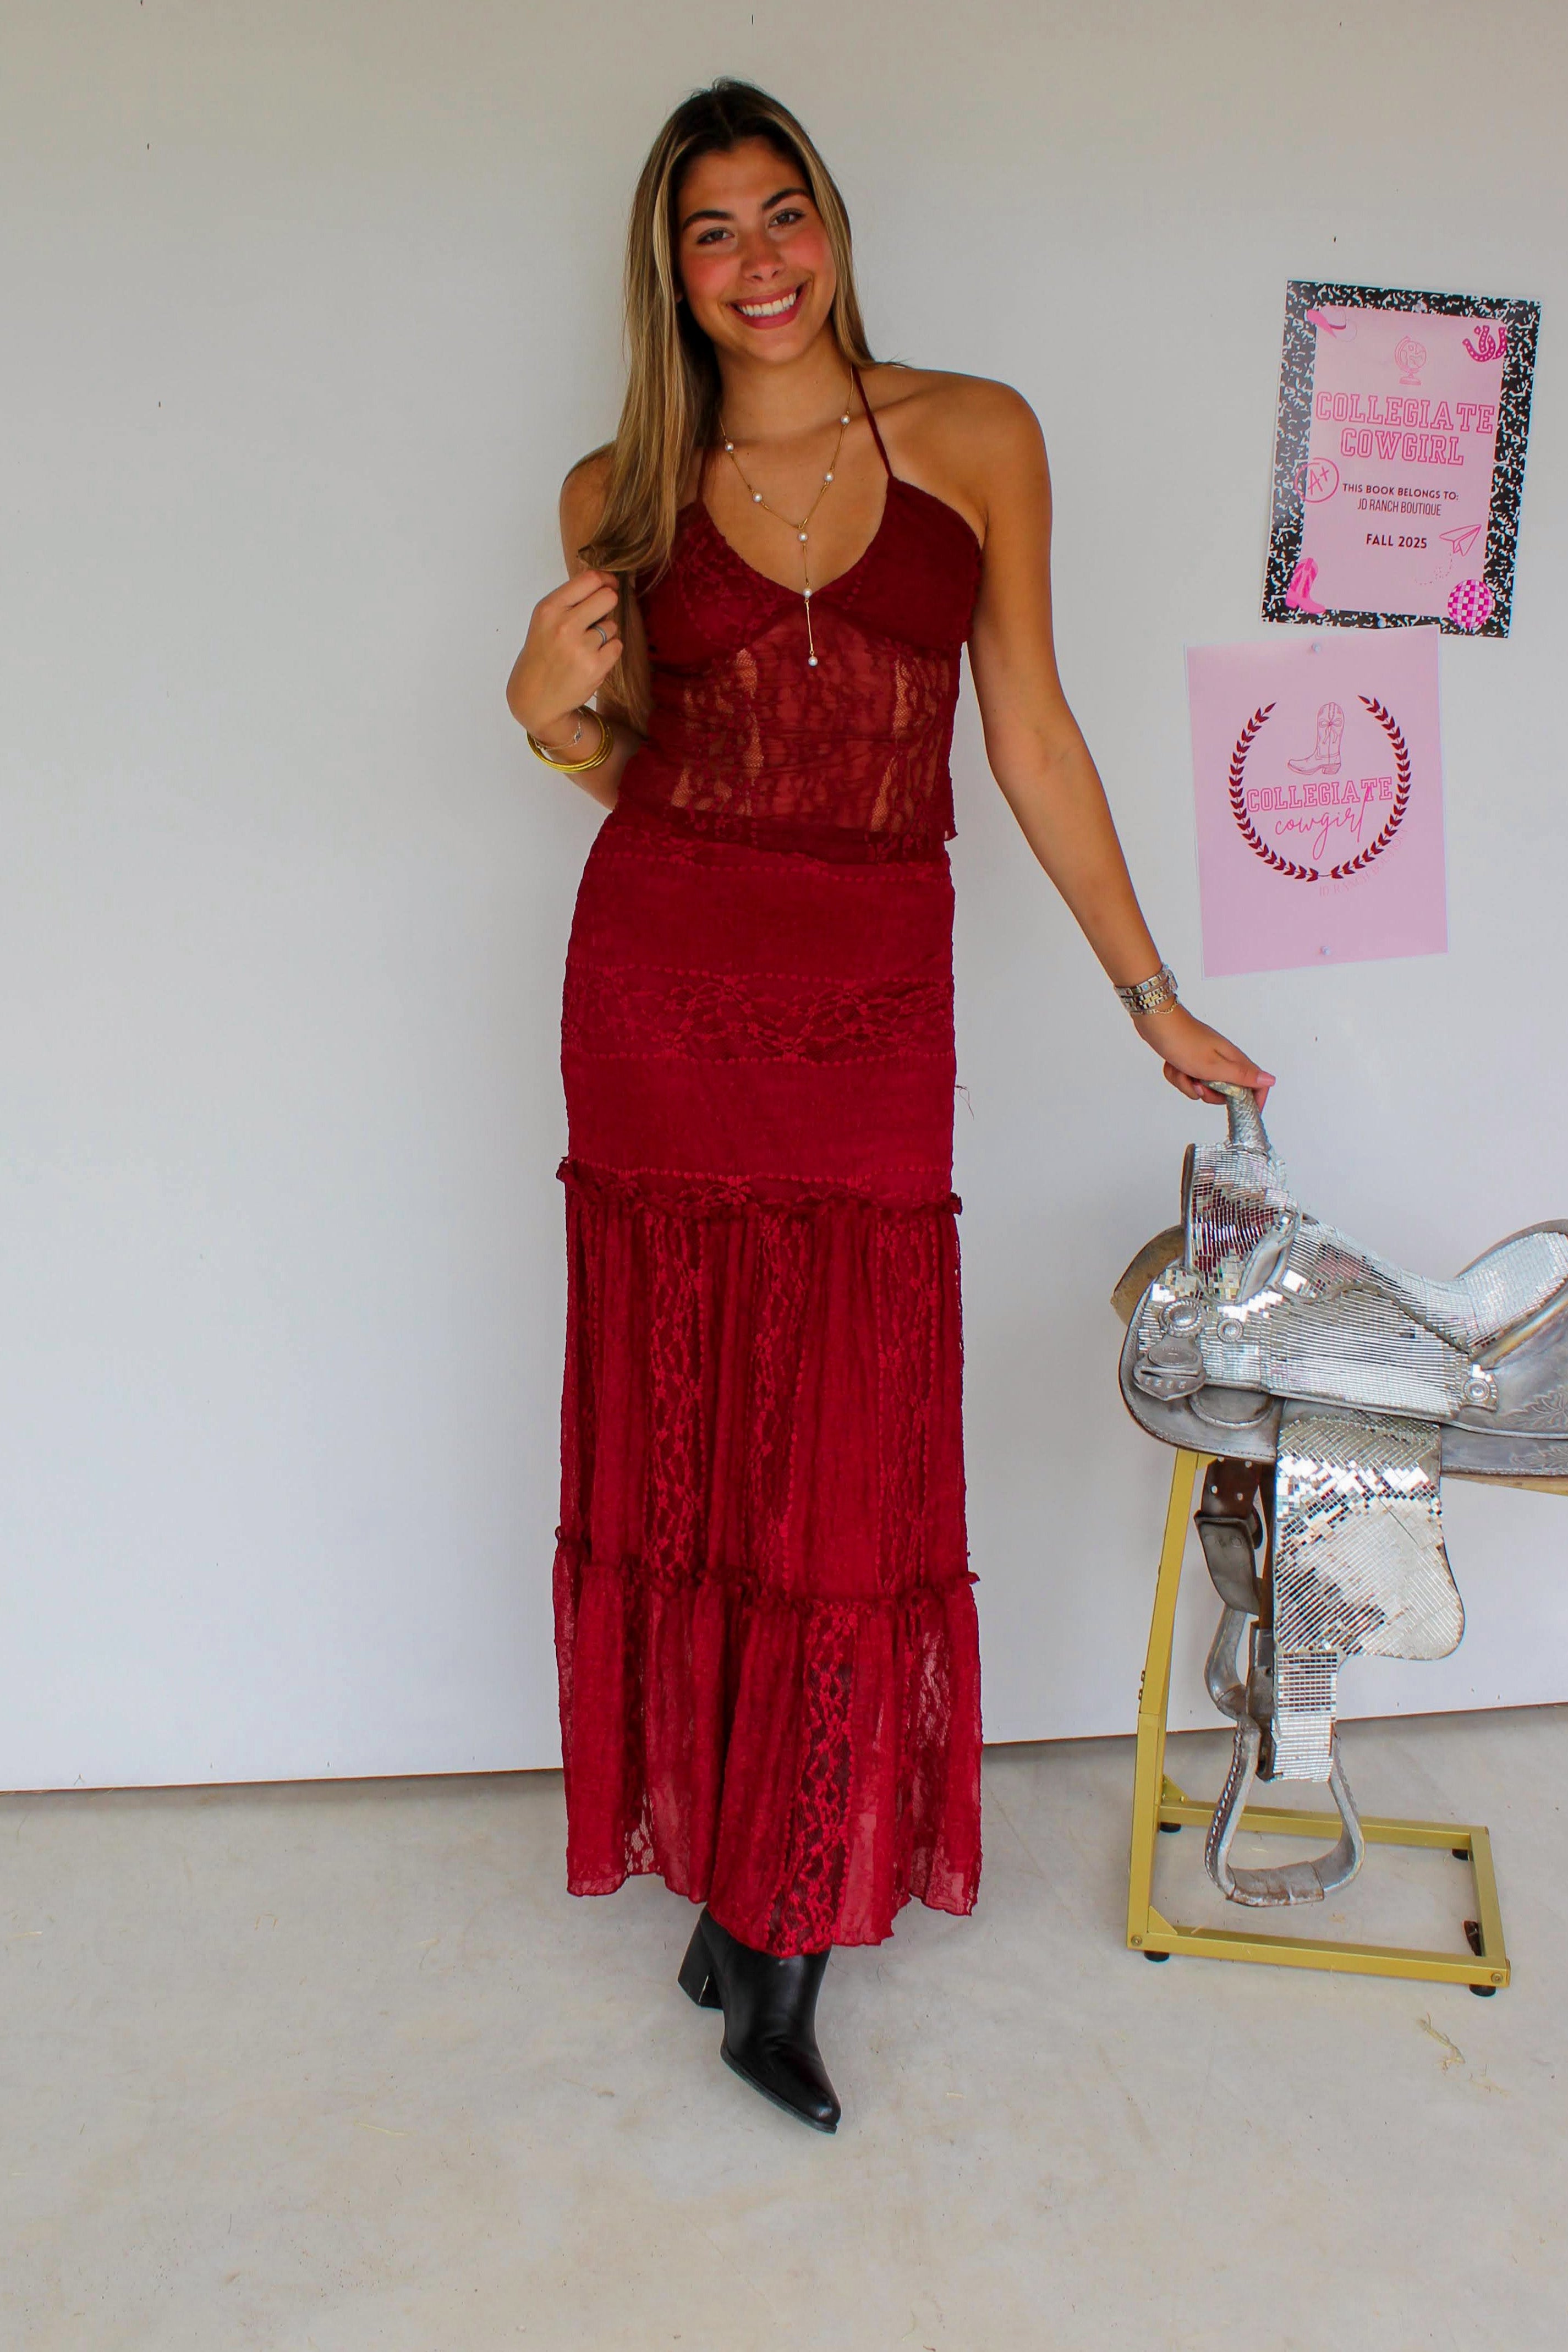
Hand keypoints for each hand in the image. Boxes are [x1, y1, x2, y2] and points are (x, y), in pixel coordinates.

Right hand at [506, 569, 622, 744]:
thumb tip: (607, 583)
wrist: (535, 696)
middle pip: (608, 597)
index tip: (609, 585)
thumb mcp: (546, 619)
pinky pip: (617, 646)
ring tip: (584, 647)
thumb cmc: (543, 653)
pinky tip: (591, 660)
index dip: (606, 580)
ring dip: (604, 634)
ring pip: (612, 625)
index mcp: (549, 608)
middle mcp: (564, 625)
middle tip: (597, 618)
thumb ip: (571, 600)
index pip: (589, 579)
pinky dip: (608, 652)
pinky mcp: (595, 667)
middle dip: (608, 605)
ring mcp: (580, 647)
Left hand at [1131, 1003, 1274, 1108]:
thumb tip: (1270, 1080)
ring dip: (1188, 1084)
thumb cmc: (1184, 1042)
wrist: (1157, 1023)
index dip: (1253, 1101)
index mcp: (1234, 1060)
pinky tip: (1173, 1065)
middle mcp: (1223, 1060)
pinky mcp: (1190, 1060)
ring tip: (1182, 1071)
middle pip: (1226, 1091)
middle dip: (1209, 1094)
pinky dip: (1178, 1076)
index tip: (1241, 1113)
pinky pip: (1187, 1080)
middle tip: (1199, 1085)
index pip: (1256, 1084)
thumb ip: (1242, 1076)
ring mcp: (1206, 1060)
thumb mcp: (1215, 1066)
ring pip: (1203, 1087)